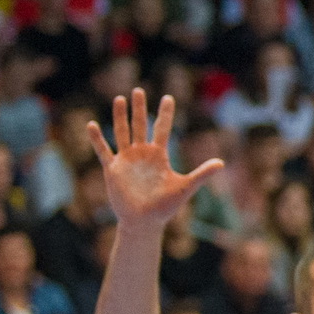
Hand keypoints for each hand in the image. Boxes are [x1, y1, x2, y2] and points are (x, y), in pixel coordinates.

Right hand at [88, 88, 224, 232]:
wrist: (144, 222)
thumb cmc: (165, 207)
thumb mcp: (185, 187)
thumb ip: (202, 174)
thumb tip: (222, 162)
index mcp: (159, 155)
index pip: (163, 129)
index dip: (166, 114)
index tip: (168, 97)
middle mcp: (142, 154)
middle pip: (140, 125)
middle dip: (139, 109)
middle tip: (139, 90)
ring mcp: (126, 160)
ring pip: (122, 133)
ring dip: (120, 117)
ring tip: (119, 99)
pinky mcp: (112, 169)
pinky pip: (103, 151)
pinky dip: (97, 139)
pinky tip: (92, 125)